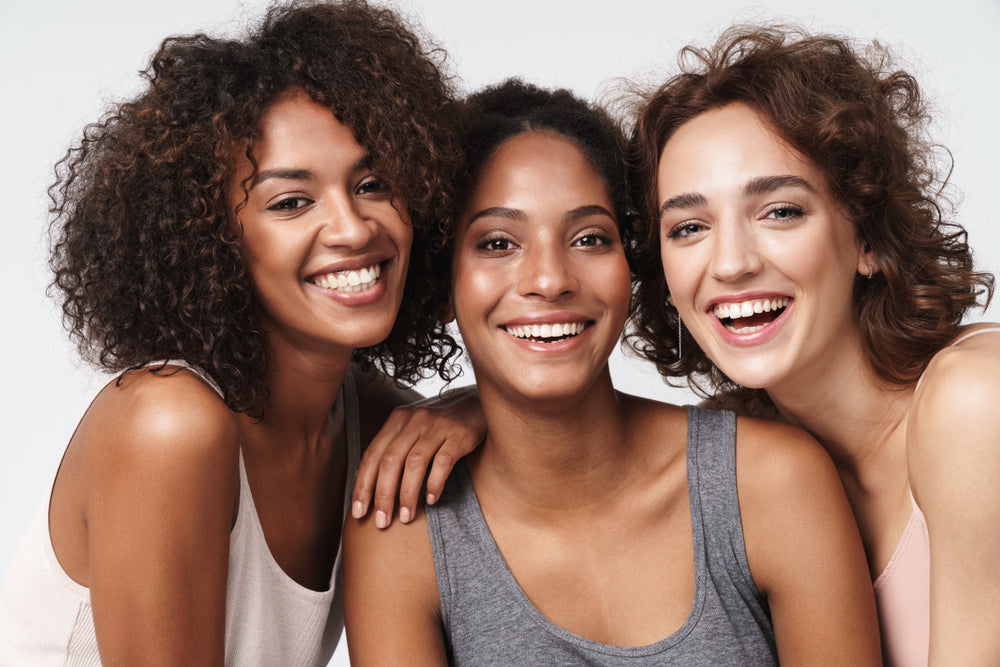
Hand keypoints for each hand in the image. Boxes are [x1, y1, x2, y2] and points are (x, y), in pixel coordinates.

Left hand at [351, 385, 484, 527]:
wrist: (478, 403)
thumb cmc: (440, 423)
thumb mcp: (412, 429)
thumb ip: (390, 448)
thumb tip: (360, 475)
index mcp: (398, 419)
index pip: (373, 454)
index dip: (363, 485)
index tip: (358, 512)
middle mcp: (415, 419)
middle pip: (391, 460)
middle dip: (383, 495)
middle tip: (382, 522)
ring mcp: (438, 425)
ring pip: (415, 462)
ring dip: (408, 494)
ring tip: (406, 517)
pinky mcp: (460, 433)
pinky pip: (443, 461)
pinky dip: (434, 483)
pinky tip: (432, 500)